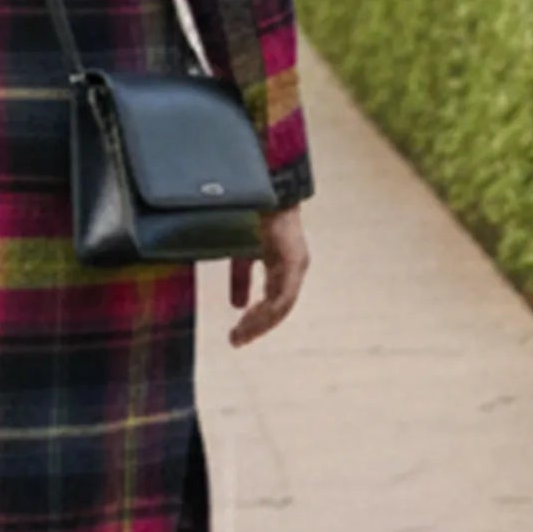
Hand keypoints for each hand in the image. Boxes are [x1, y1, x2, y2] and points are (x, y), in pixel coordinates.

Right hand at [229, 204, 308, 347]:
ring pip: (282, 306)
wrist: (264, 191)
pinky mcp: (293, 262)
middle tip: (237, 340)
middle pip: (279, 309)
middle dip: (256, 326)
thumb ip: (241, 280)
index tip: (238, 335)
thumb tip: (236, 306)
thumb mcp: (242, 254)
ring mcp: (296, 266)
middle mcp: (293, 270)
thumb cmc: (253, 218)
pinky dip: (267, 308)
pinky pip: (283, 294)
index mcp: (282, 269)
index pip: (273, 303)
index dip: (257, 320)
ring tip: (240, 333)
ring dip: (260, 322)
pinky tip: (250, 315)